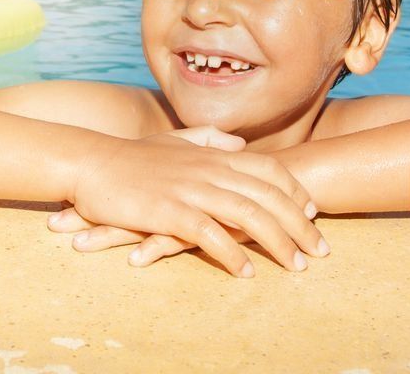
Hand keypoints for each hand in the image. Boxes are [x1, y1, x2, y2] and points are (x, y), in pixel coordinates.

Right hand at [68, 125, 326, 276]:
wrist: (90, 163)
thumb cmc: (131, 157)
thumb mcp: (174, 141)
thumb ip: (208, 138)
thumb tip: (239, 143)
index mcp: (213, 153)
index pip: (269, 169)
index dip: (296, 191)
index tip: (312, 212)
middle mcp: (209, 169)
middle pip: (269, 196)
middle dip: (299, 224)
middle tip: (319, 250)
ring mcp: (191, 189)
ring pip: (248, 215)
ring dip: (277, 242)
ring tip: (294, 265)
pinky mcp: (169, 211)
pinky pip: (210, 234)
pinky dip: (232, 253)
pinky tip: (245, 272)